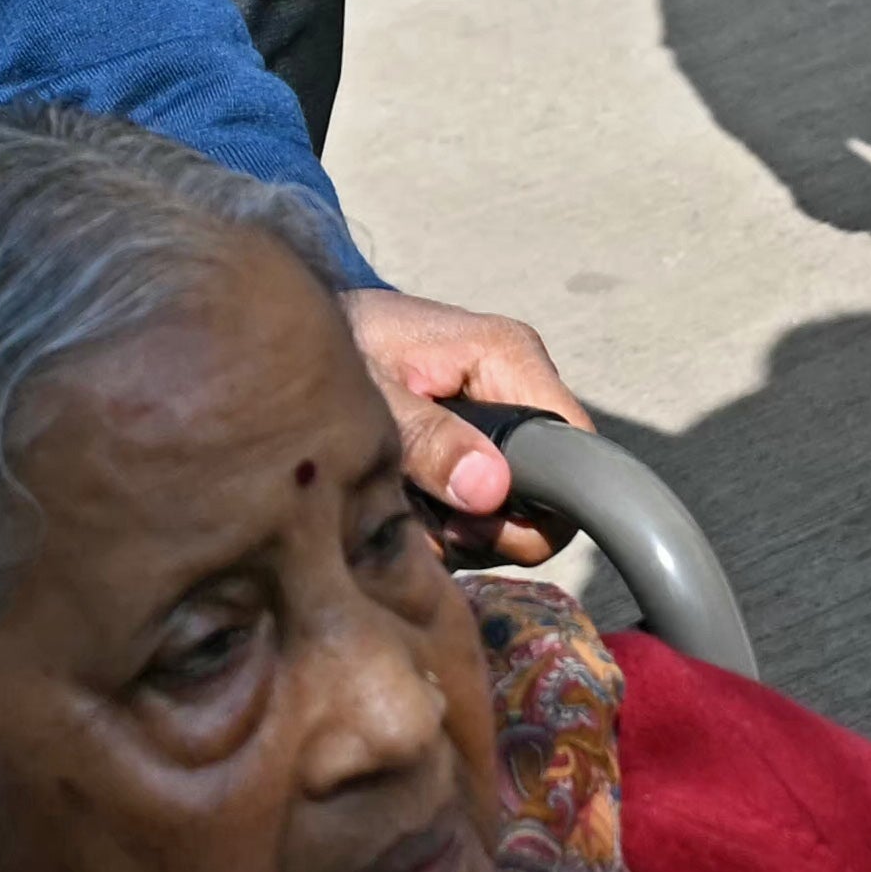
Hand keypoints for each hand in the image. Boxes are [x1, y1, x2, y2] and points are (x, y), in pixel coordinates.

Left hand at [343, 286, 572, 548]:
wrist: (296, 338)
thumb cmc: (339, 348)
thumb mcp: (374, 395)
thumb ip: (427, 439)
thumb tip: (489, 489)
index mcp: (507, 357)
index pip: (574, 446)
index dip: (540, 503)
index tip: (473, 522)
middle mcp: (515, 388)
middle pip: (547, 496)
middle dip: (490, 528)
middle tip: (432, 525)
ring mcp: (496, 421)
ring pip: (513, 515)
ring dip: (460, 533)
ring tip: (407, 512)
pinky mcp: (473, 447)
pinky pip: (481, 511)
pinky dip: (443, 527)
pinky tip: (406, 511)